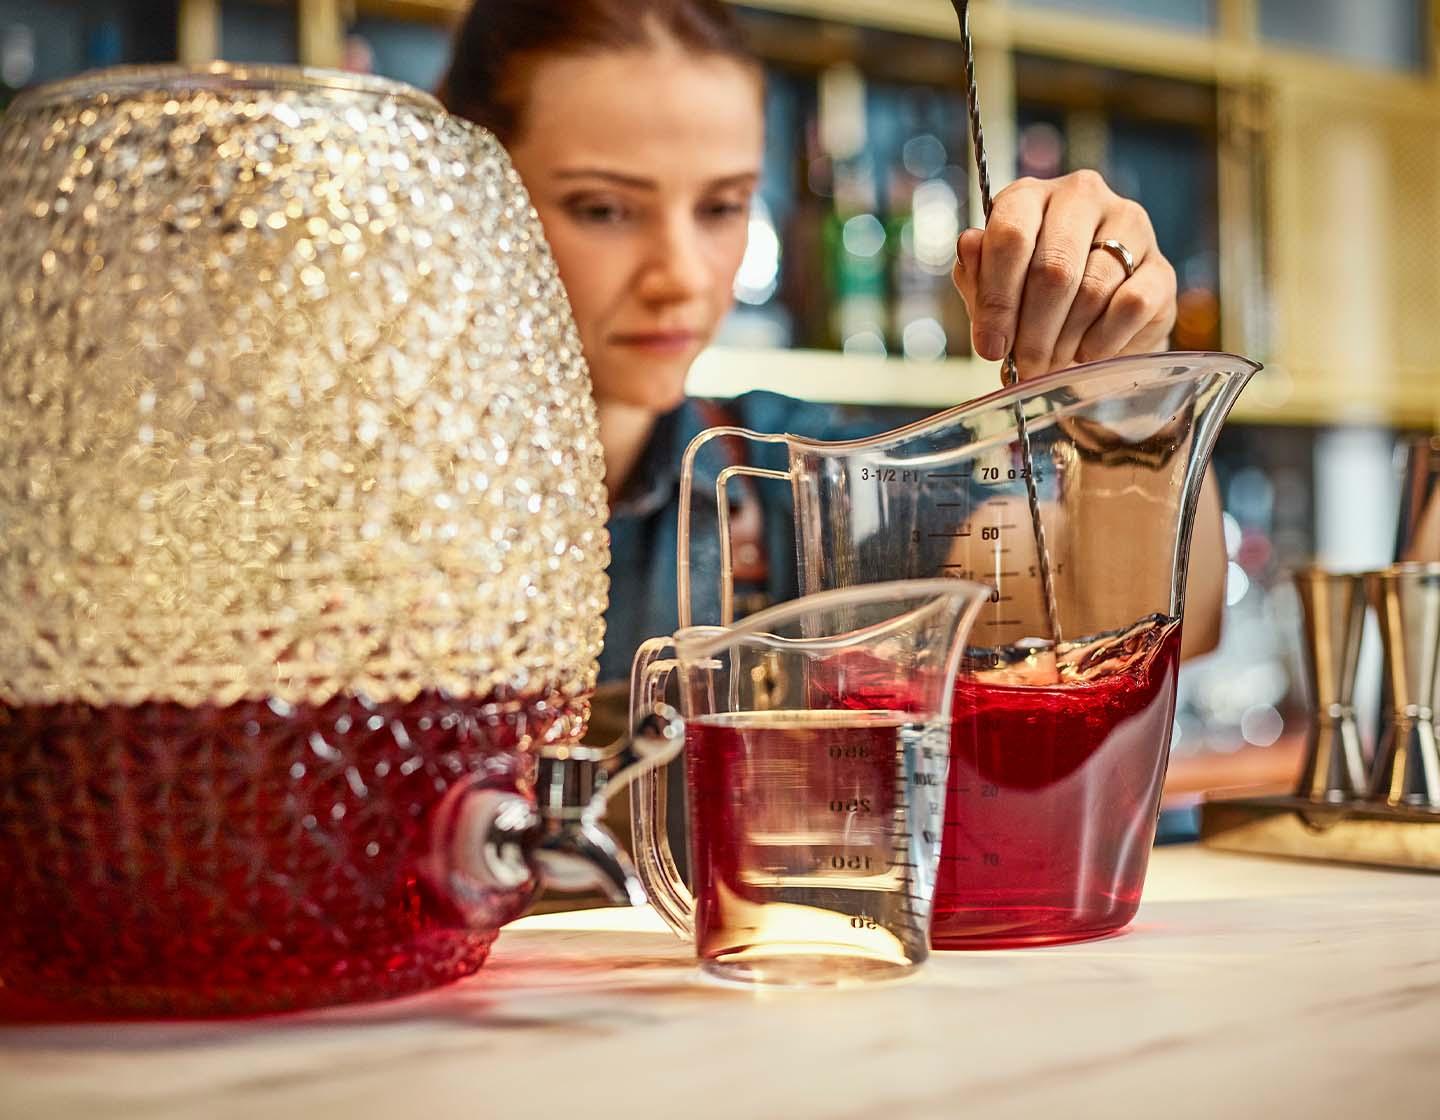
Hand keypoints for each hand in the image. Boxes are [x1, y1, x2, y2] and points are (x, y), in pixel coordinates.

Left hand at [951, 170, 1176, 380]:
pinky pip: (1130, 307)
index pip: (1011, 235)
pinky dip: (1102, 341)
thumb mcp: (993, 288)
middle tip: (1026, 366)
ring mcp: (1130, 225)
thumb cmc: (1030, 298)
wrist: (1095, 322)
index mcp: (1031, 196)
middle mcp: (1082, 196)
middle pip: (1053, 268)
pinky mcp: (1162, 268)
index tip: (991, 346)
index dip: (997, 298)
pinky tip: (1088, 351)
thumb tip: (970, 245)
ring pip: (1092, 291)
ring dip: (1065, 340)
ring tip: (1052, 360)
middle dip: (1033, 330)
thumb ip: (977, 272)